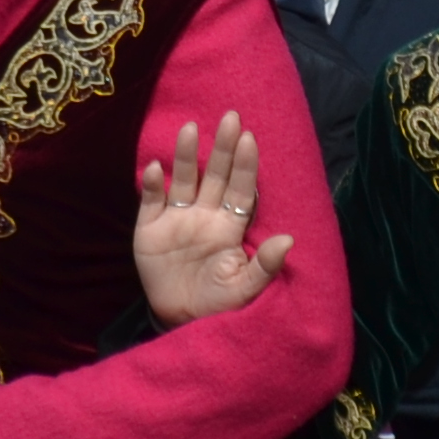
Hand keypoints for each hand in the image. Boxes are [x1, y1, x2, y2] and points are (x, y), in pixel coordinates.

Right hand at [132, 116, 289, 322]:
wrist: (180, 321)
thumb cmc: (218, 304)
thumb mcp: (244, 290)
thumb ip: (265, 266)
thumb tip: (288, 240)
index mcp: (230, 227)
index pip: (241, 189)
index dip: (246, 166)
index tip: (250, 139)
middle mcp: (206, 216)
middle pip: (215, 175)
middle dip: (222, 148)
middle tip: (230, 116)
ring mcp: (177, 219)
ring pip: (184, 180)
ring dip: (187, 156)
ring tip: (191, 129)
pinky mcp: (150, 229)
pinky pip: (151, 201)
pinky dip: (152, 184)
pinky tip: (156, 167)